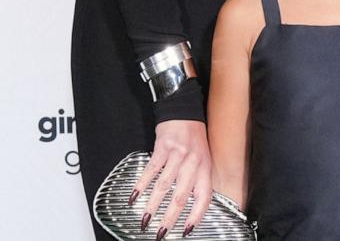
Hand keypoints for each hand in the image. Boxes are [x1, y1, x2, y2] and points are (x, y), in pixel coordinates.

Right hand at [130, 119, 212, 237]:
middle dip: (170, 218)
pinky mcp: (162, 147)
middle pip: (181, 196)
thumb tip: (193, 204)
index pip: (204, 197)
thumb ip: (199, 178)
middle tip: (161, 232)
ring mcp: (177, 155)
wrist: (183, 110)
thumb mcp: (203, 157)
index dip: (196, 216)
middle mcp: (192, 163)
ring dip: (153, 205)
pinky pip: (151, 170)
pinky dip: (141, 185)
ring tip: (145, 220)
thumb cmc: (194, 136)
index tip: (186, 230)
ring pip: (164, 186)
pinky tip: (134, 196)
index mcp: (204, 168)